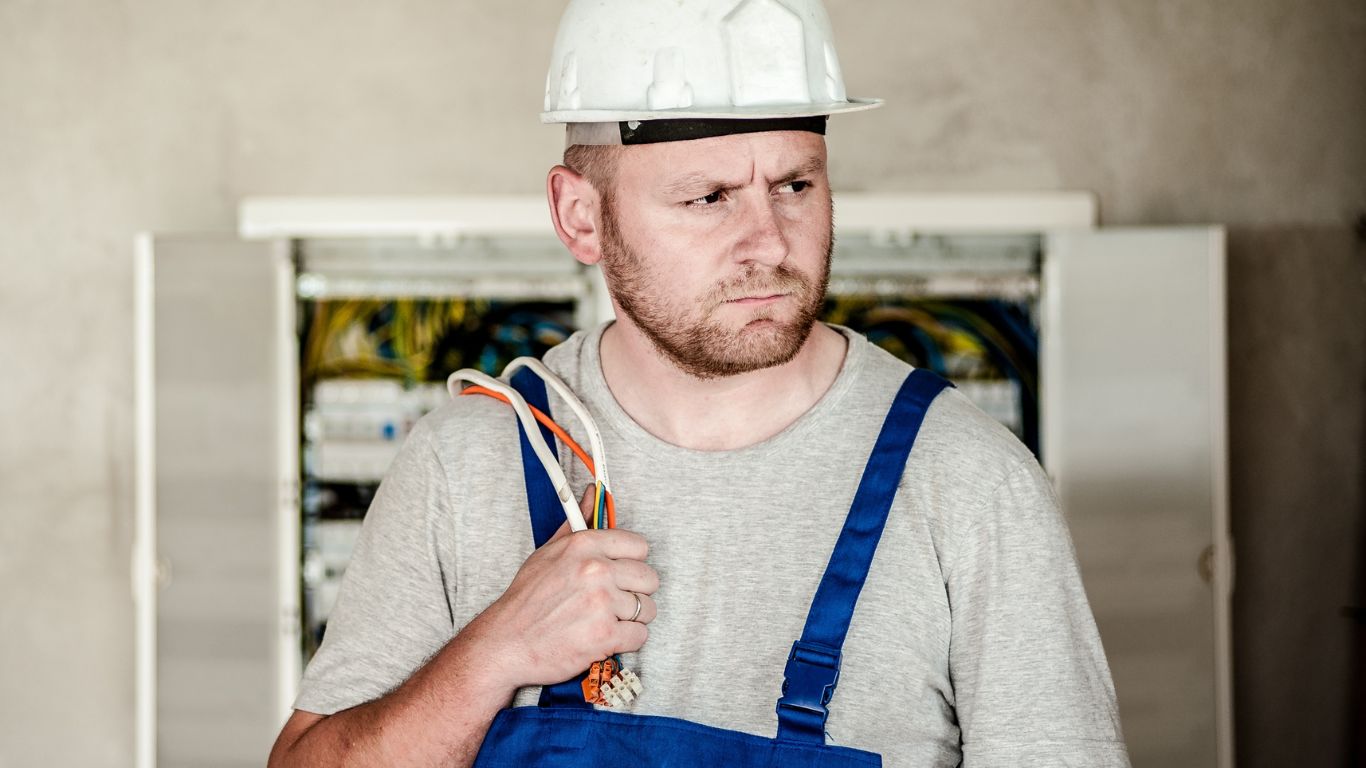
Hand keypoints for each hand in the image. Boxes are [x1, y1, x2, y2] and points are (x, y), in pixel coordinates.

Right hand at [472, 487, 658, 687]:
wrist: (506, 643)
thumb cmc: (526, 600)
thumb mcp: (548, 552)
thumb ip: (577, 523)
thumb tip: (592, 494)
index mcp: (584, 546)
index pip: (639, 546)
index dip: (631, 562)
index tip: (621, 573)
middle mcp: (595, 571)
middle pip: (649, 578)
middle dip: (636, 592)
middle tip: (615, 601)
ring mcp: (602, 604)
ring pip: (647, 608)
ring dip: (632, 618)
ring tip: (607, 620)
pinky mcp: (604, 636)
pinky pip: (640, 635)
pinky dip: (626, 640)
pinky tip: (606, 637)